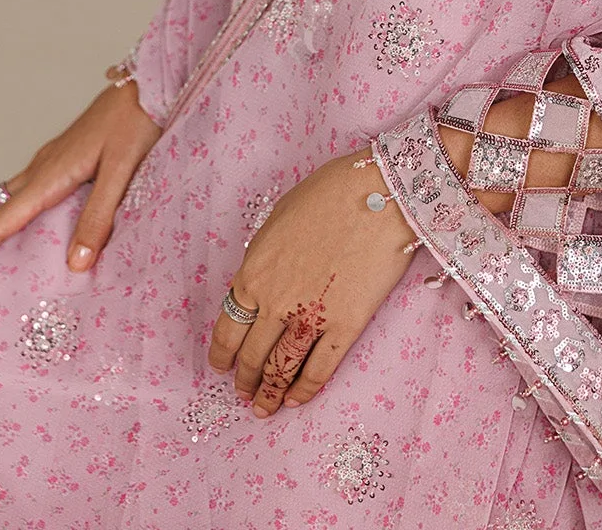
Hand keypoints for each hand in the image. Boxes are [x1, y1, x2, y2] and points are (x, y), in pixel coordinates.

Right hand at [0, 81, 161, 293]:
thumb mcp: (123, 170)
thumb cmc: (138, 121)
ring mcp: (47, 162)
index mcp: (50, 174)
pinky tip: (4, 225)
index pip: (1, 224)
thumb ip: (99, 216)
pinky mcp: (58, 158)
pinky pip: (15, 192)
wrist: (149, 85)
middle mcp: (41, 168)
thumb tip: (76, 264)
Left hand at [207, 149, 416, 417]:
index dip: (223, 354)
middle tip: (244, 393)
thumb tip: (261, 282)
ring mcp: (310, 317)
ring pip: (282, 368)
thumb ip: (264, 259)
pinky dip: (305, 389)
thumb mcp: (279, 221)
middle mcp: (275, 303)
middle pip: (253, 355)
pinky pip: (320, 368)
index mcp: (254, 273)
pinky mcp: (346, 326)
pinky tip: (297, 399)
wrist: (379, 193)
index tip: (223, 367)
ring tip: (265, 408)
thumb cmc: (329, 193)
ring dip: (270, 393)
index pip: (228, 328)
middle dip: (246, 380)